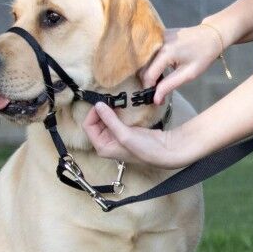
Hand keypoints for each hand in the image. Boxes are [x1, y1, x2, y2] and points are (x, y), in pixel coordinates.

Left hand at [83, 103, 197, 168]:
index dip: (93, 114)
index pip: (88, 127)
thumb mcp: (124, 135)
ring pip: (105, 120)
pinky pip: (115, 120)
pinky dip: (116, 112)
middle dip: (101, 111)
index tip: (102, 103)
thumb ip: (110, 120)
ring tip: (114, 101)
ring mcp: (116, 137)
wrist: (164, 151)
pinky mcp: (125, 131)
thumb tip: (98, 105)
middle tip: (109, 99)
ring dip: (108, 111)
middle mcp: (107, 143)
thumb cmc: (144, 149)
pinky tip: (121, 107)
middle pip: (95, 122)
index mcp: (102, 147)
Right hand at [141, 24, 223, 104]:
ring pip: (145, 59)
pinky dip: (152, 62)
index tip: (154, 98)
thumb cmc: (203, 56)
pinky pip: (150, 52)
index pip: (148, 75)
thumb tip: (155, 99)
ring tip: (159, 81)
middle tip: (157, 91)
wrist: (211, 35)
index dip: (149, 88)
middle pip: (144, 67)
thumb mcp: (189, 74)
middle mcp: (158, 43)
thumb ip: (169, 85)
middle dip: (148, 81)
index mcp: (165, 53)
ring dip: (149, 71)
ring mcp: (157, 37)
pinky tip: (160, 69)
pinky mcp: (159, 35)